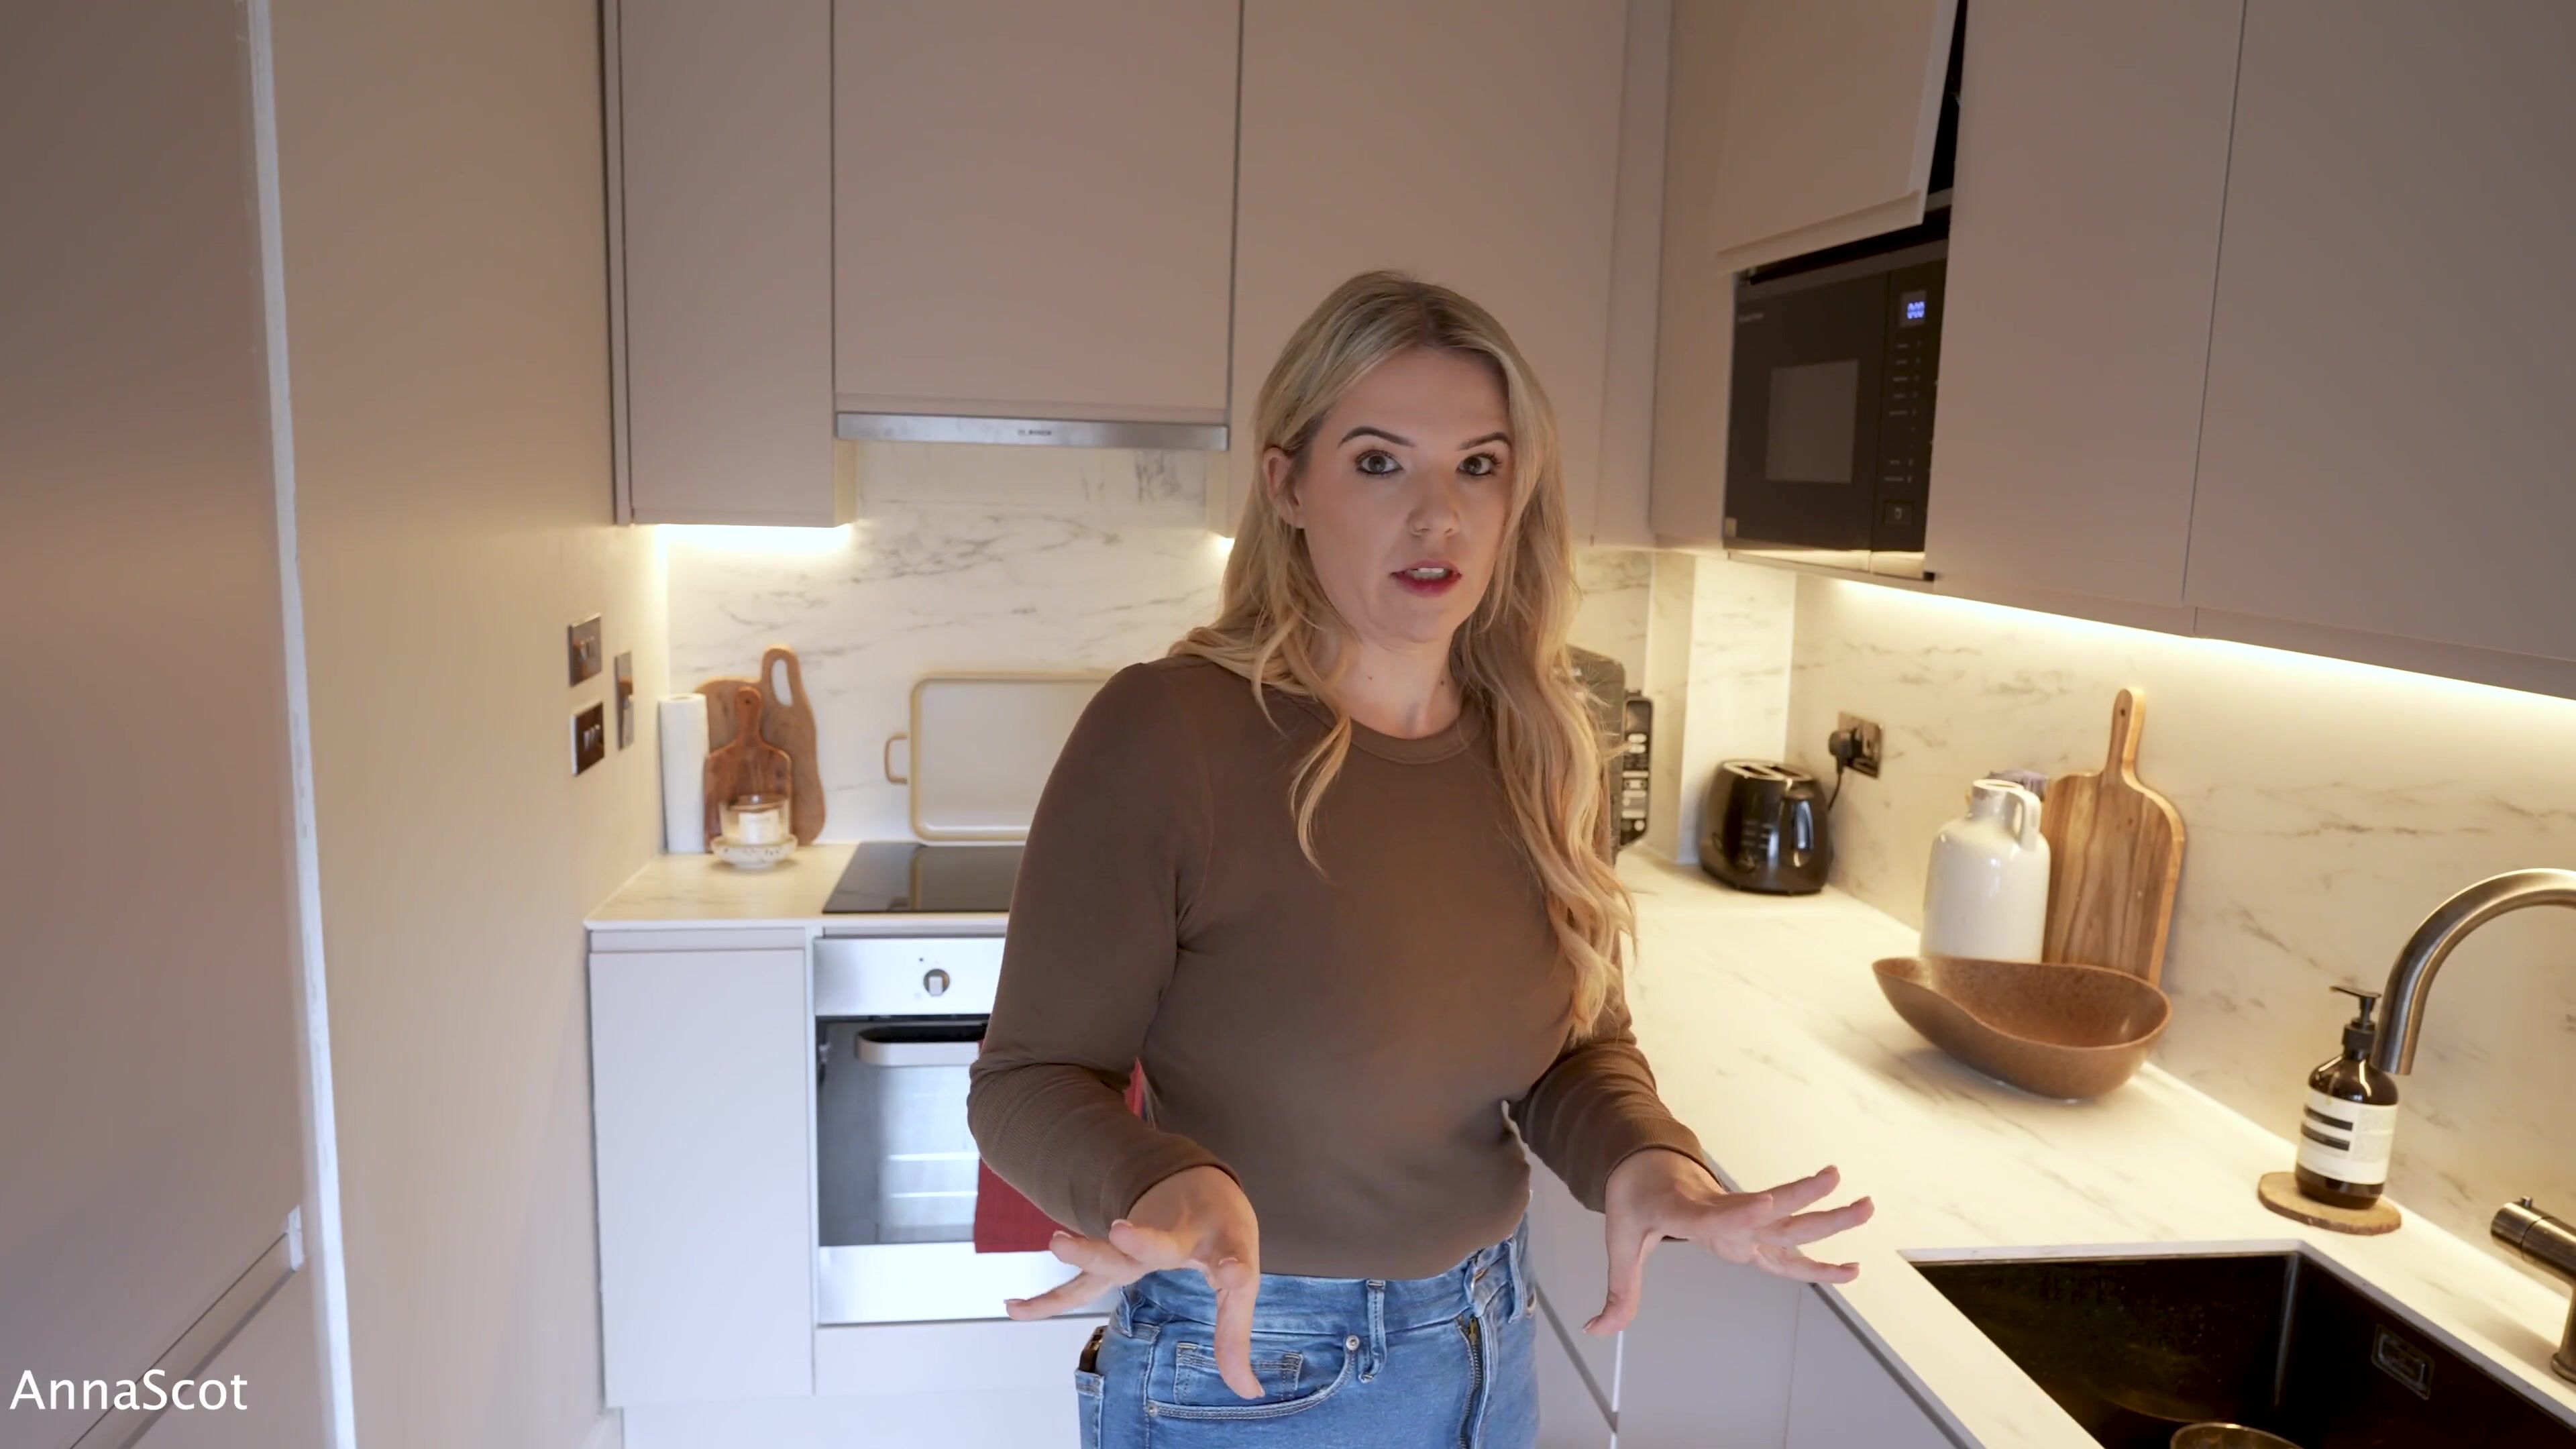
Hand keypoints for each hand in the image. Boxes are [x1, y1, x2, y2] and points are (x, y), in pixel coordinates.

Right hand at [1003, 1165, 1265, 1398]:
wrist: (1194, 1177)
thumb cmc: (1222, 1234)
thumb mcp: (1241, 1275)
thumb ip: (1235, 1336)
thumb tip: (1249, 1393)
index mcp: (1223, 1241)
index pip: (1231, 1257)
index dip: (1234, 1267)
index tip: (1233, 1271)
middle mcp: (1180, 1235)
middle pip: (1159, 1242)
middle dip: (1141, 1240)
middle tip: (1121, 1230)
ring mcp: (1142, 1239)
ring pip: (1114, 1252)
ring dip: (1086, 1250)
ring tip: (1056, 1242)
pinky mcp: (1115, 1253)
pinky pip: (1081, 1282)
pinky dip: (1049, 1298)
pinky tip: (1014, 1307)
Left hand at [1585, 1150, 1873, 1335]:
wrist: (1645, 1162)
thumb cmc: (1635, 1199)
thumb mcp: (1619, 1240)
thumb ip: (1619, 1289)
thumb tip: (1597, 1330)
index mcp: (1683, 1210)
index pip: (1712, 1213)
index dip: (1738, 1210)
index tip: (1765, 1202)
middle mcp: (1722, 1212)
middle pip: (1767, 1211)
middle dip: (1804, 1198)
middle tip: (1838, 1182)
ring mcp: (1741, 1219)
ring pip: (1788, 1220)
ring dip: (1827, 1214)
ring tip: (1867, 1205)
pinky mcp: (1751, 1226)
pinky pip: (1787, 1240)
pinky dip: (1817, 1254)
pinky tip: (1850, 1266)